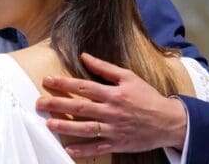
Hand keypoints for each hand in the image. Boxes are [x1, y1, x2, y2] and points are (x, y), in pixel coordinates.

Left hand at [35, 53, 187, 158]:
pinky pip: (97, 148)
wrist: (169, 121)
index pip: (83, 87)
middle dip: (57, 104)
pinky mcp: (117, 143)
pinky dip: (83, 151)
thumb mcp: (129, 77)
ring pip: (86, 129)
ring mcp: (114, 129)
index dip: (63, 84)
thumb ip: (105, 68)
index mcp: (113, 94)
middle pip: (80, 108)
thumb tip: (84, 57)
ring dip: (66, 127)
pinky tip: (68, 151)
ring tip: (49, 124)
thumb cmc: (147, 97)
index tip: (47, 81)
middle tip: (39, 103)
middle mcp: (112, 111)